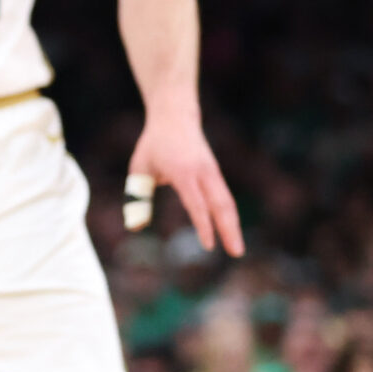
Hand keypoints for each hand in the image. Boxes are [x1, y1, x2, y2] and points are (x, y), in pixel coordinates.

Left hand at [126, 111, 243, 255]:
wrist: (175, 117)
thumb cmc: (153, 145)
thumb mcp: (139, 169)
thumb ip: (137, 198)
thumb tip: (136, 227)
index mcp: (183, 172)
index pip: (197, 204)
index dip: (203, 225)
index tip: (208, 246)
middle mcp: (203, 172)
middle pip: (221, 205)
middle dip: (229, 230)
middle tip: (236, 254)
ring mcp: (212, 172)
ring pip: (227, 202)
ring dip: (233, 226)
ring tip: (236, 249)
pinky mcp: (215, 173)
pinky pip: (224, 197)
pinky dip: (228, 216)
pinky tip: (229, 232)